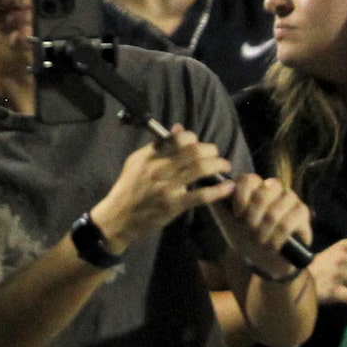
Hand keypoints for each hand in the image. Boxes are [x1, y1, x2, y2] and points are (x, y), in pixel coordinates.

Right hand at [89, 126, 235, 247]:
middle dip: (212, 150)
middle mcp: (158, 169)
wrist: (118, 217)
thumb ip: (158, 146)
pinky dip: (219, 190)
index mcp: (150, 156)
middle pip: (194, 152)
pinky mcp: (174, 205)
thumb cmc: (130, 188)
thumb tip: (178, 128)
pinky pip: (201, 195)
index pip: (178, 139)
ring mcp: (167, 187)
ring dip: (219, 165)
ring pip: (200, 169)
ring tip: (225, 166)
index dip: (193, 138)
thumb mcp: (137, 162)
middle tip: (217, 155)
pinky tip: (228, 187)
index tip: (199, 143)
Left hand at [211, 170, 313, 280]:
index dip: (242, 196)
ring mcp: (290, 199)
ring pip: (276, 210)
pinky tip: (272, 245)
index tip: (237, 215)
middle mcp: (274, 188)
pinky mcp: (302, 212)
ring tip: (260, 241)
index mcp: (254, 187)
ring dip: (264, 230)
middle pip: (264, 192)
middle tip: (250, 231)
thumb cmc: (244, 238)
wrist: (264, 260)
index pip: (249, 179)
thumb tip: (207, 185)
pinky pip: (290, 221)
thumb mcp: (226, 222)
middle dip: (253, 216)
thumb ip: (217, 203)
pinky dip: (277, 237)